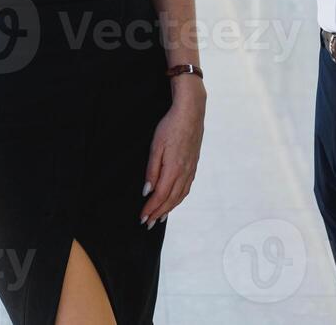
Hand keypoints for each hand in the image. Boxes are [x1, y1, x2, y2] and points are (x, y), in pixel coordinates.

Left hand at [140, 88, 204, 227]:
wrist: (191, 112)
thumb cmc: (171, 126)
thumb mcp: (156, 146)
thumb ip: (152, 170)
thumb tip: (147, 190)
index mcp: (174, 169)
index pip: (161, 195)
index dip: (151, 208)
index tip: (142, 218)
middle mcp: (184, 173)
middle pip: (171, 199)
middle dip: (158, 213)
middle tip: (148, 223)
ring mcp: (191, 169)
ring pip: (180, 196)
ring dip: (169, 208)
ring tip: (159, 217)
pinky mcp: (193, 165)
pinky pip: (186, 188)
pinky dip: (178, 199)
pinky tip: (174, 200)